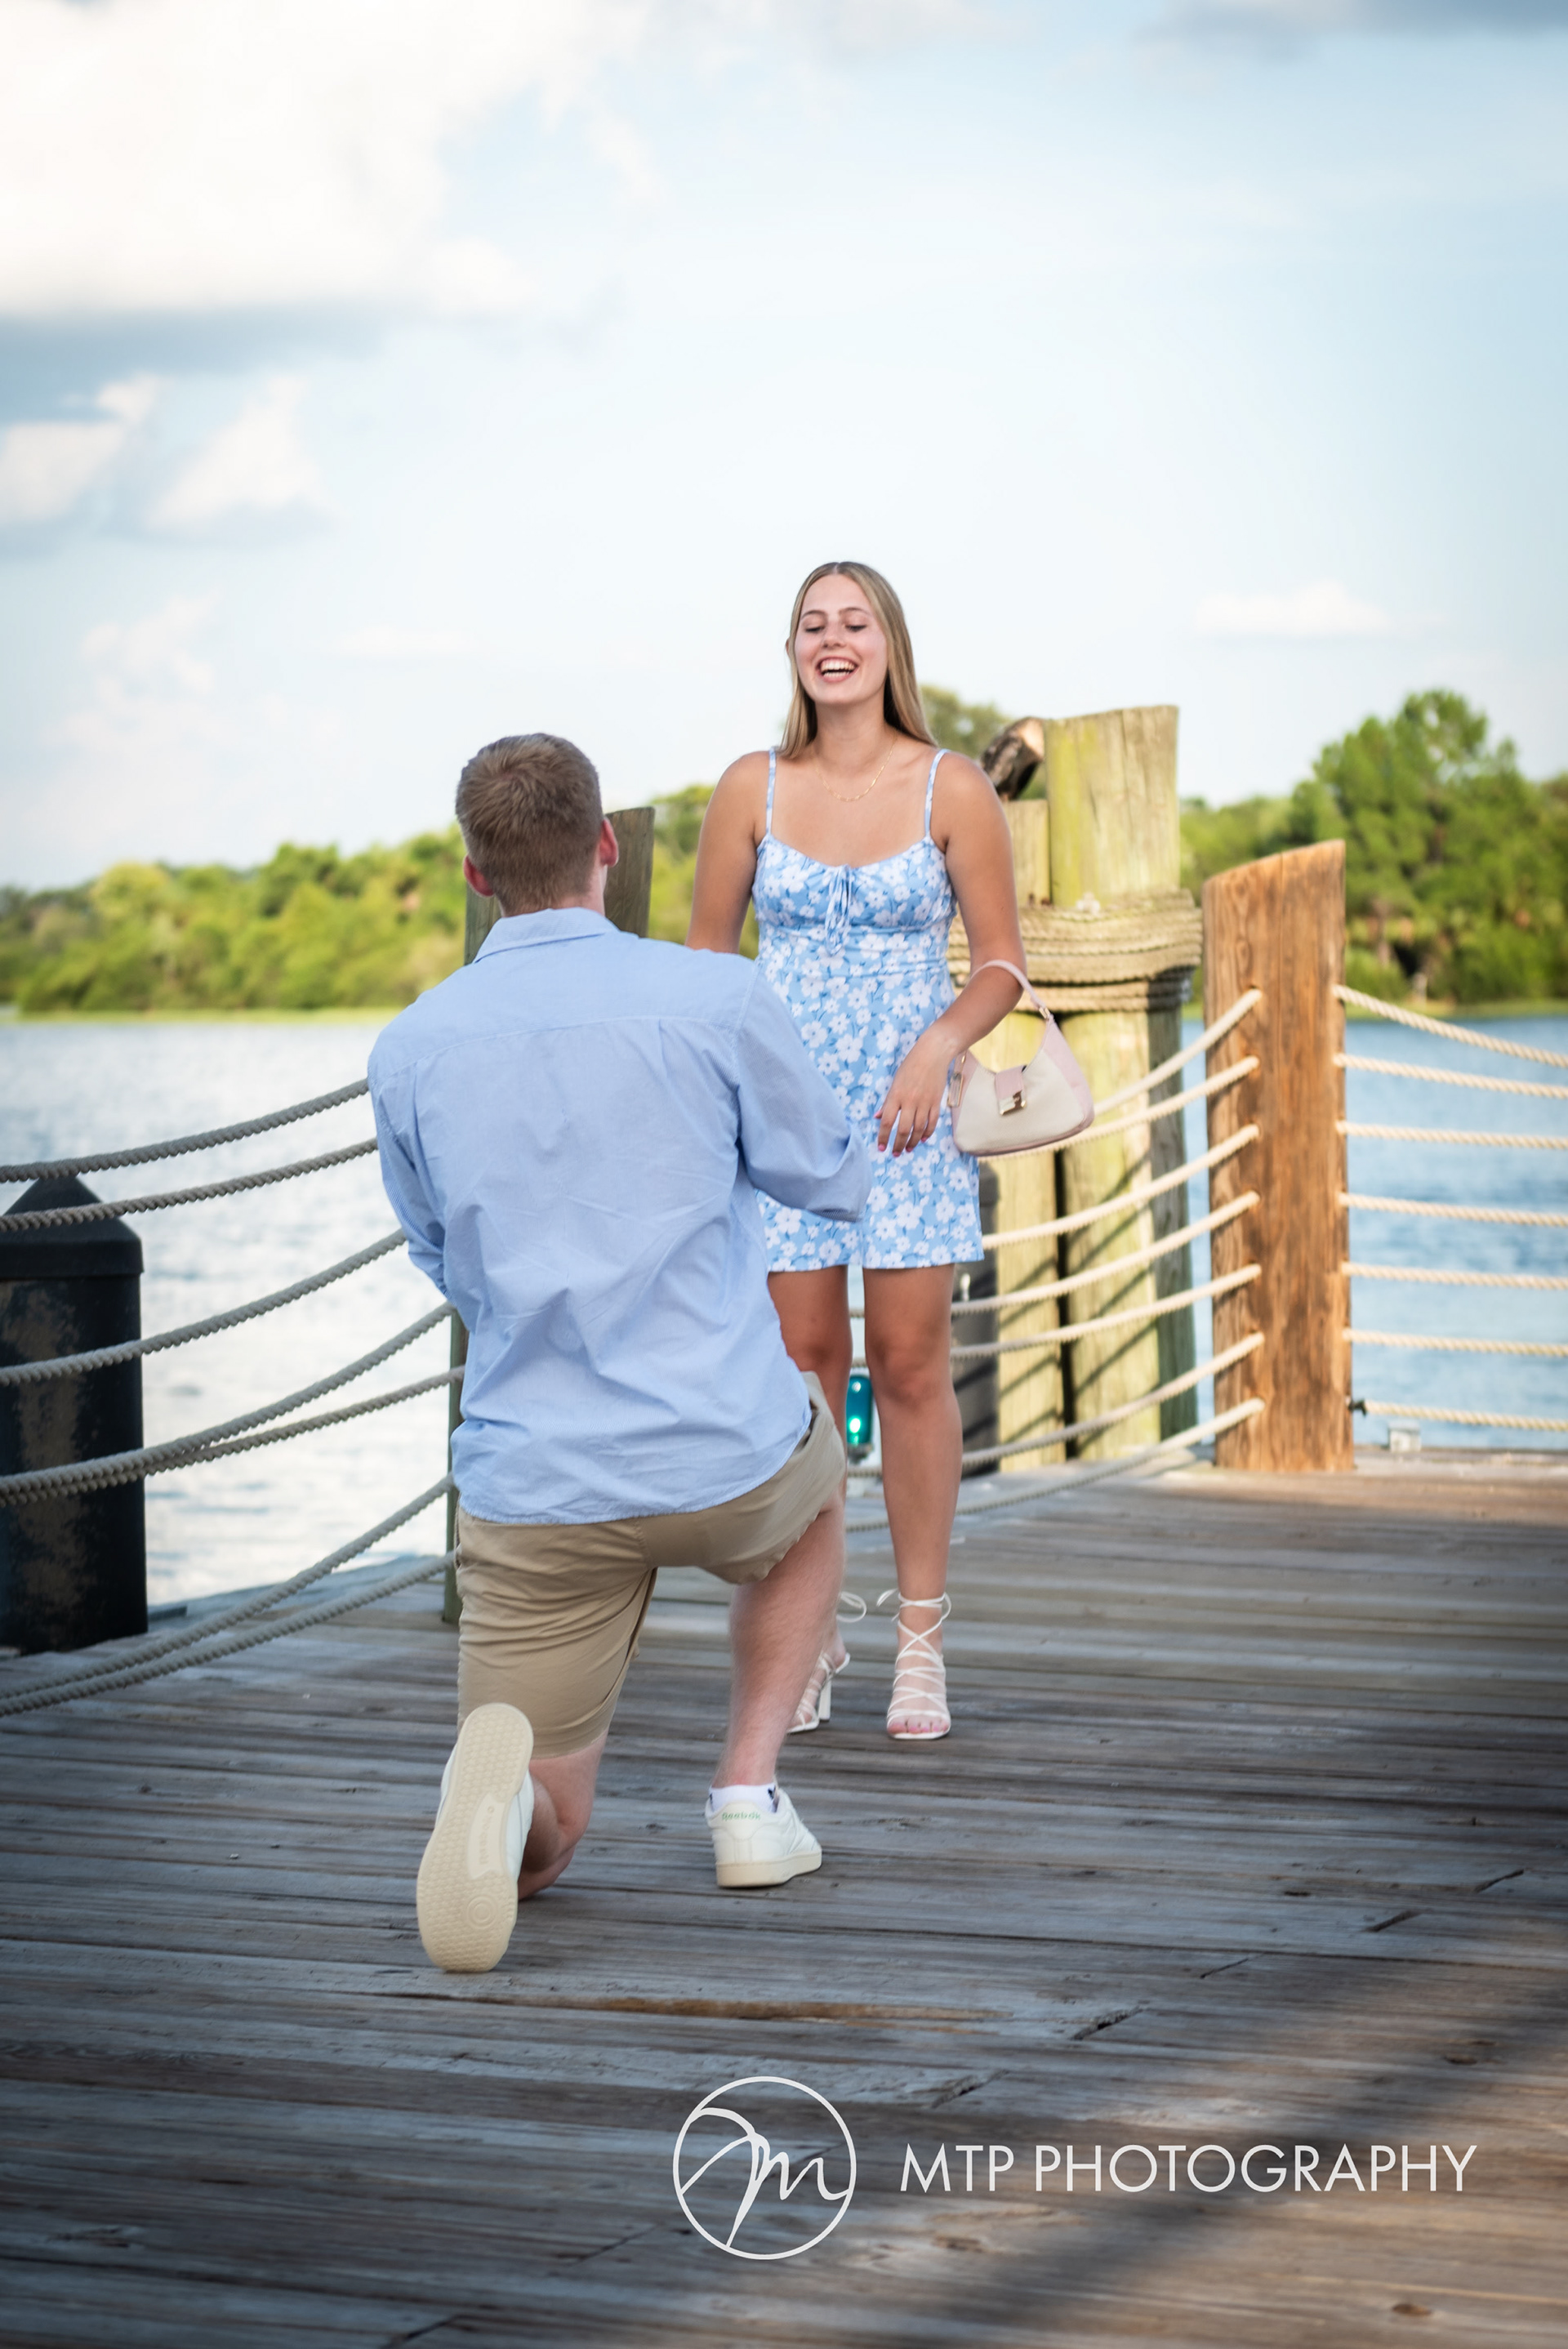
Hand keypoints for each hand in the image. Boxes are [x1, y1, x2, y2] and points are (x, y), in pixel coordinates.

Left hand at [876, 1030, 954, 1155]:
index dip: (883, 1136)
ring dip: (912, 1142)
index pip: (887, 1121)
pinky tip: (922, 1139)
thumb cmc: (910, 1066)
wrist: (933, 1054)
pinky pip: (932, 1122)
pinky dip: (927, 1133)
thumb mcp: (895, 1082)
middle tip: (895, 1153)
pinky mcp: (936, 1102)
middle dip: (898, 1144)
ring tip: (907, 1149)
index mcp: (896, 1095)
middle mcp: (910, 1101)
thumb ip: (887, 1102)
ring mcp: (924, 1102)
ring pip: (918, 1129)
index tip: (881, 1147)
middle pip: (903, 1129)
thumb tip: (877, 1117)